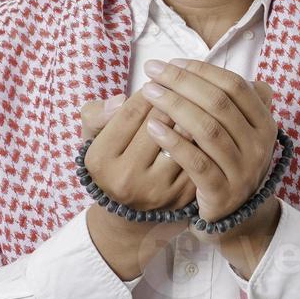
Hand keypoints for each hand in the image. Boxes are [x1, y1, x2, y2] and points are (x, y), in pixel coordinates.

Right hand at [78, 90, 196, 280]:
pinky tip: (206, 126)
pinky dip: (204, 137)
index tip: (158, 83)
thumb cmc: (112, 164)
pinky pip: (199, 156)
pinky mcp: (181, 197)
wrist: (128, 215)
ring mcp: (156, 190)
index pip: (131, 111)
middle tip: (180, 89)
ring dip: (192, 114)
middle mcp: (126, 178)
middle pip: (160, 121)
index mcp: (100, 160)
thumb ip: (98, 114)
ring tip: (194, 104)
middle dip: (173, 98)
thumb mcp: (93, 139)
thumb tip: (121, 99)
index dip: (150, 90)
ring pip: (184, 137)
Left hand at [139, 58, 278, 224]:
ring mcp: (243, 171)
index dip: (202, 70)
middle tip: (153, 72)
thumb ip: (227, 101)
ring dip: (174, 105)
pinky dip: (173, 142)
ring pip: (207, 129)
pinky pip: (196, 162)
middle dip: (182, 82)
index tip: (172, 62)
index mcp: (264, 123)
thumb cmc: (226, 162)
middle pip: (219, 103)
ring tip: (149, 92)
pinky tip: (152, 127)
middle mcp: (260, 146)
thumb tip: (203, 66)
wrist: (234, 215)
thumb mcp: (238, 131)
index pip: (234, 86)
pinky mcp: (223, 193)